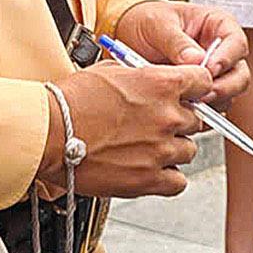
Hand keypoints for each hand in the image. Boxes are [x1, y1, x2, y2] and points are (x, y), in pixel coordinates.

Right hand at [48, 56, 212, 198]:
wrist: (48, 134)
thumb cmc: (70, 101)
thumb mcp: (111, 71)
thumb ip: (143, 76)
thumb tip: (154, 79)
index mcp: (161, 84)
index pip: (205, 82)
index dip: (196, 88)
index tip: (190, 94)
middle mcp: (168, 117)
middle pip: (197, 120)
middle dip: (180, 120)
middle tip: (156, 123)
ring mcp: (161, 151)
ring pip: (189, 151)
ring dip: (173, 149)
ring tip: (146, 147)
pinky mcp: (149, 180)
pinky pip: (179, 182)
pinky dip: (168, 177)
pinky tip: (150, 168)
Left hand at [114, 0, 251, 103]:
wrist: (130, 35)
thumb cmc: (148, 21)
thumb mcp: (158, 24)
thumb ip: (177, 41)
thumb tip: (195, 60)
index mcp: (219, 26)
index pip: (237, 43)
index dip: (227, 58)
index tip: (209, 70)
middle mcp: (223, 52)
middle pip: (240, 75)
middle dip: (224, 88)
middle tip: (201, 95)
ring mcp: (215, 75)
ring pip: (229, 95)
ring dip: (212, 103)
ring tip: (188, 103)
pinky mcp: (203, 94)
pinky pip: (211, 109)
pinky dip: (201, 113)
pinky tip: (183, 111)